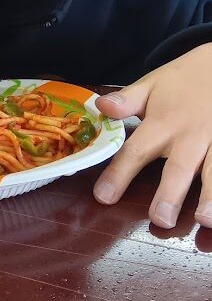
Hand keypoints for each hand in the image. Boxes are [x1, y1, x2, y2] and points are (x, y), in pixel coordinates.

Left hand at [93, 44, 211, 228]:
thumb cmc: (183, 80)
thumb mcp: (151, 84)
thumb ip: (126, 101)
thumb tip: (99, 107)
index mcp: (163, 123)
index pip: (136, 150)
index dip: (118, 173)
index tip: (103, 196)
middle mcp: (190, 136)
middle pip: (179, 167)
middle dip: (170, 194)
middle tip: (160, 219)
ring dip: (211, 196)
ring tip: (205, 220)